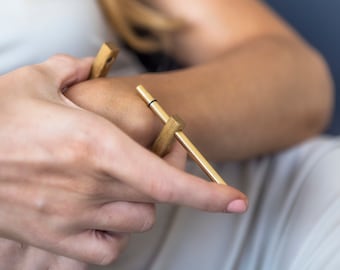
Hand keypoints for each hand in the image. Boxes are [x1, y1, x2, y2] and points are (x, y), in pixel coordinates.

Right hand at [0, 55, 246, 265]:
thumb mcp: (32, 82)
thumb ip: (67, 69)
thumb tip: (82, 65)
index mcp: (96, 146)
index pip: (168, 182)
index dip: (209, 195)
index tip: (237, 201)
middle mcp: (91, 187)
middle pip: (157, 199)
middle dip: (166, 181)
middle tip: (155, 163)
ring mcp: (73, 218)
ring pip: (137, 223)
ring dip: (140, 205)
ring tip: (124, 186)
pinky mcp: (53, 239)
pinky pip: (105, 251)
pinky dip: (114, 237)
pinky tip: (102, 216)